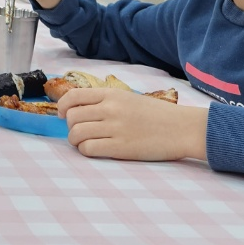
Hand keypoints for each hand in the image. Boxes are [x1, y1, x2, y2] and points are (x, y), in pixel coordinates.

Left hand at [58, 88, 208, 161]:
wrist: (182, 128)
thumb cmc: (156, 114)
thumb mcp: (129, 98)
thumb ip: (106, 101)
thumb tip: (78, 109)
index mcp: (111, 94)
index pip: (73, 96)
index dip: (62, 106)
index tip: (62, 114)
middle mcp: (110, 108)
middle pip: (72, 116)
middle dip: (70, 126)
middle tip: (79, 132)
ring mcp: (114, 128)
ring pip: (76, 133)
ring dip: (76, 140)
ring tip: (84, 143)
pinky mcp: (120, 147)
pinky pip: (89, 148)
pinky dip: (86, 150)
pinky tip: (94, 150)